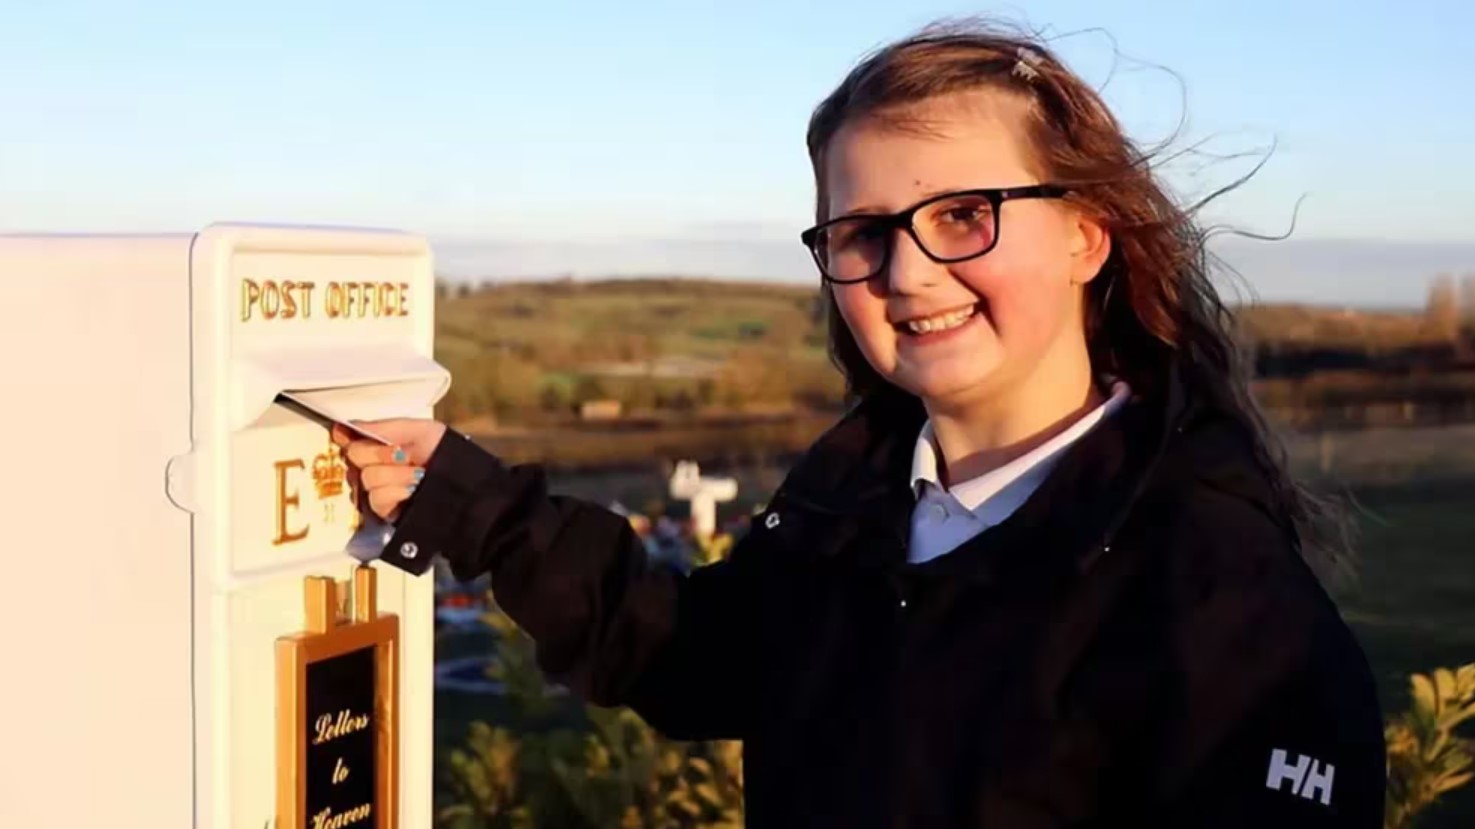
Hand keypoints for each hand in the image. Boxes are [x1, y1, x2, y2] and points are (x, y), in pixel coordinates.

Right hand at [331, 418, 448, 520]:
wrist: (462, 479)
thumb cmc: (443, 451)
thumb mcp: (418, 430)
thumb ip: (381, 428)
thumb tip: (345, 426)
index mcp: (379, 442)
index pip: (349, 437)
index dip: (350, 435)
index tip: (354, 434)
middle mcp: (373, 463)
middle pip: (354, 455)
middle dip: (382, 453)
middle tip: (404, 455)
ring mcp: (377, 487)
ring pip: (367, 477)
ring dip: (396, 474)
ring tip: (418, 474)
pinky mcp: (383, 508)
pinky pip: (376, 497)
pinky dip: (396, 491)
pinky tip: (412, 490)